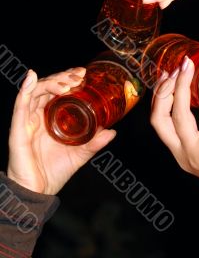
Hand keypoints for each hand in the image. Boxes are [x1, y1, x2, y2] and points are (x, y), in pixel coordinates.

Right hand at [7, 68, 115, 194]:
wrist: (38, 193)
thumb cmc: (54, 172)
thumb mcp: (80, 154)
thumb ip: (94, 143)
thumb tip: (111, 132)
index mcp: (50, 118)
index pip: (57, 90)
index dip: (68, 78)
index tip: (83, 73)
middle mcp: (37, 115)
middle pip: (47, 86)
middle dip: (63, 77)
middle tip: (79, 76)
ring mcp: (27, 121)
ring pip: (35, 91)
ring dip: (51, 82)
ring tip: (67, 82)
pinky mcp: (18, 130)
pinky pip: (20, 106)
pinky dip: (24, 90)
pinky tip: (31, 77)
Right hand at [151, 56, 198, 245]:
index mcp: (183, 152)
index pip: (160, 122)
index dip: (160, 97)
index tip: (168, 76)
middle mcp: (184, 154)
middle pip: (160, 118)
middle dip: (164, 89)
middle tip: (176, 69)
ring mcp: (196, 152)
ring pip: (178, 114)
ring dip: (180, 86)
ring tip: (188, 67)